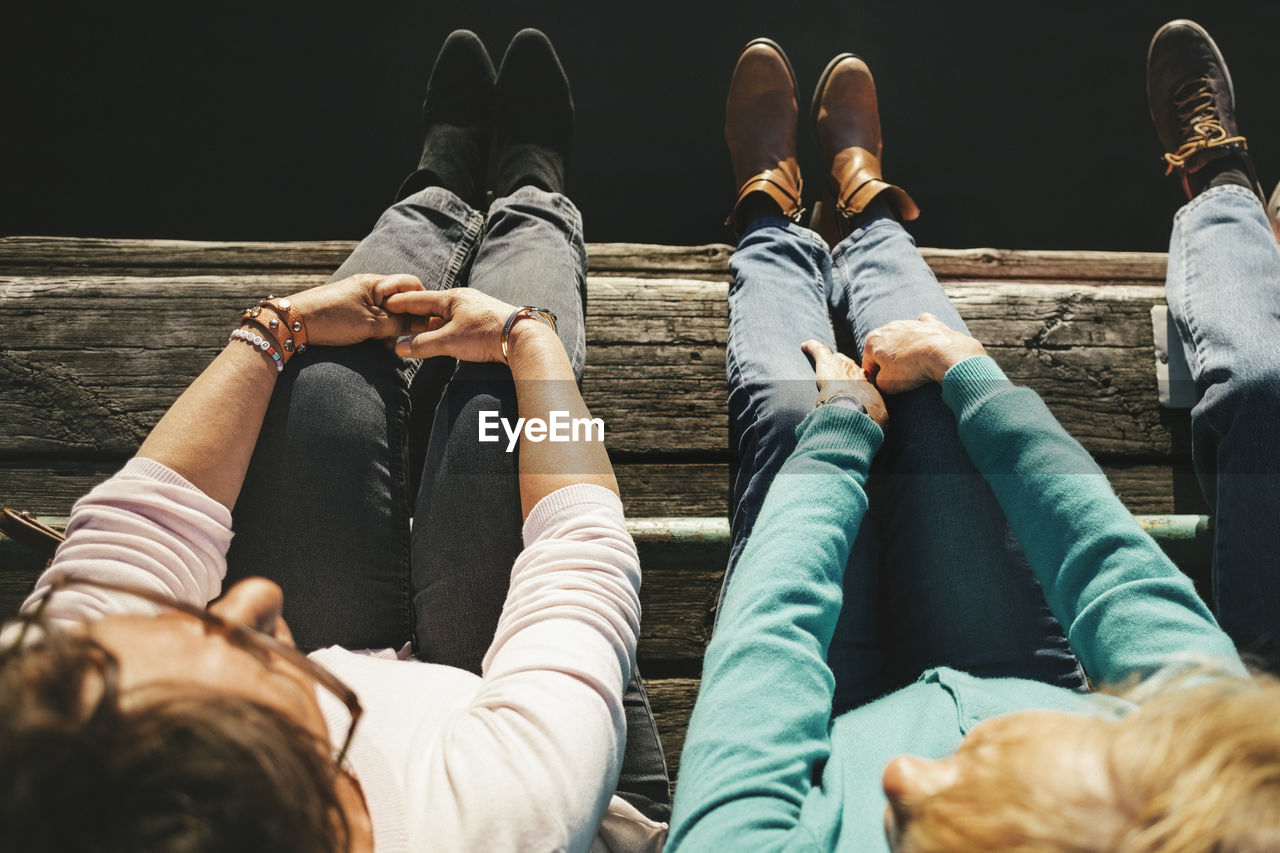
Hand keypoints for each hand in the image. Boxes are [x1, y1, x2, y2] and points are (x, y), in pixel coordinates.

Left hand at [285, 274, 427, 346]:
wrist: (293, 323)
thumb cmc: (332, 319)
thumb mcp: (371, 324)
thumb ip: (399, 323)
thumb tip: (424, 323)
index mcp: (376, 283)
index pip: (412, 284)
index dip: (422, 302)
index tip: (426, 322)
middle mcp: (368, 286)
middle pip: (401, 299)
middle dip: (408, 318)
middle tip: (408, 337)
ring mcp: (358, 297)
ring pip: (387, 310)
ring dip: (393, 327)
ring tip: (390, 345)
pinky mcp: (350, 309)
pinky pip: (374, 317)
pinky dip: (379, 329)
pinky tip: (377, 343)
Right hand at [385, 287, 524, 362]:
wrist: (522, 338)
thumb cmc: (486, 335)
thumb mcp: (449, 341)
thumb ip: (423, 344)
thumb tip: (398, 348)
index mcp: (453, 298)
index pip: (420, 299)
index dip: (402, 302)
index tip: (386, 301)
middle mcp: (465, 299)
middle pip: (433, 307)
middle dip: (416, 312)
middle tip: (398, 315)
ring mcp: (476, 310)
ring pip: (447, 316)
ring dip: (432, 323)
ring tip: (418, 329)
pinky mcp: (486, 322)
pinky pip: (459, 323)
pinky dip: (447, 329)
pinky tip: (446, 336)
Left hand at [801, 340, 888, 427]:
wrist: (856, 411)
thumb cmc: (868, 417)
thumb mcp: (879, 418)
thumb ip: (877, 417)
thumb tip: (877, 424)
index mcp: (870, 386)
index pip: (863, 380)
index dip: (857, 383)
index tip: (855, 388)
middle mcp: (858, 373)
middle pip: (851, 367)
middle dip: (846, 371)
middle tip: (839, 377)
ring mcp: (842, 366)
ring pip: (837, 360)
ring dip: (831, 362)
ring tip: (825, 360)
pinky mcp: (827, 363)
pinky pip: (819, 351)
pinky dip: (812, 348)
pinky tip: (805, 346)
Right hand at [861, 314, 985, 393]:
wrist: (941, 353)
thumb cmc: (910, 368)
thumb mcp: (886, 384)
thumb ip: (878, 383)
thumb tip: (882, 382)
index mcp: (872, 340)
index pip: (867, 364)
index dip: (873, 379)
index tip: (882, 388)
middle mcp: (888, 327)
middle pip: (883, 350)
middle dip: (887, 363)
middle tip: (898, 379)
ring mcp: (908, 323)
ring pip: (901, 339)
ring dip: (904, 351)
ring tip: (914, 367)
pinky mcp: (928, 323)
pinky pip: (922, 327)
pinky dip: (922, 334)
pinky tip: (926, 343)